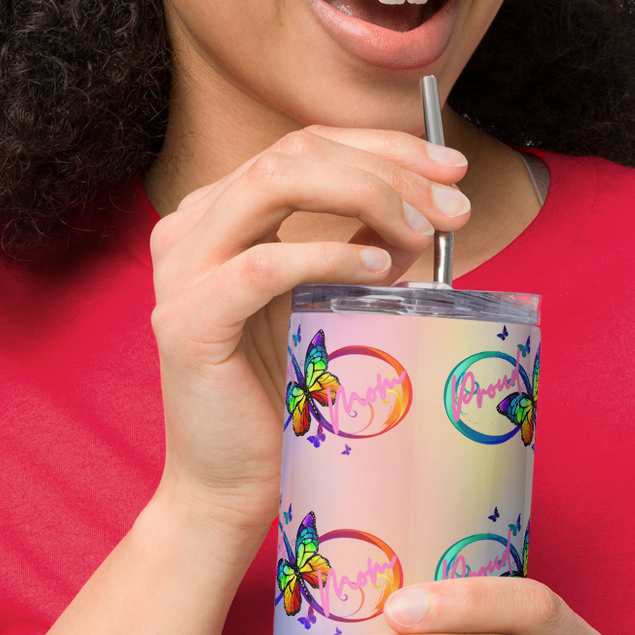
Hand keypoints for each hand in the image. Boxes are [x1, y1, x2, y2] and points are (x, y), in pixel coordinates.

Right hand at [146, 126, 468, 532]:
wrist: (230, 489)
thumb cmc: (281, 403)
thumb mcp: (331, 306)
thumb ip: (361, 250)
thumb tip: (427, 213)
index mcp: (218, 215)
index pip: (305, 145)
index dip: (385, 146)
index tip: (453, 171)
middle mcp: (189, 229)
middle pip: (295, 152)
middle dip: (388, 169)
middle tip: (454, 209)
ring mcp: (180, 272)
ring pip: (276, 183)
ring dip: (366, 196)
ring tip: (424, 235)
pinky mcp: (186, 321)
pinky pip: (265, 264)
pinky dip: (330, 255)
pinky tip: (379, 269)